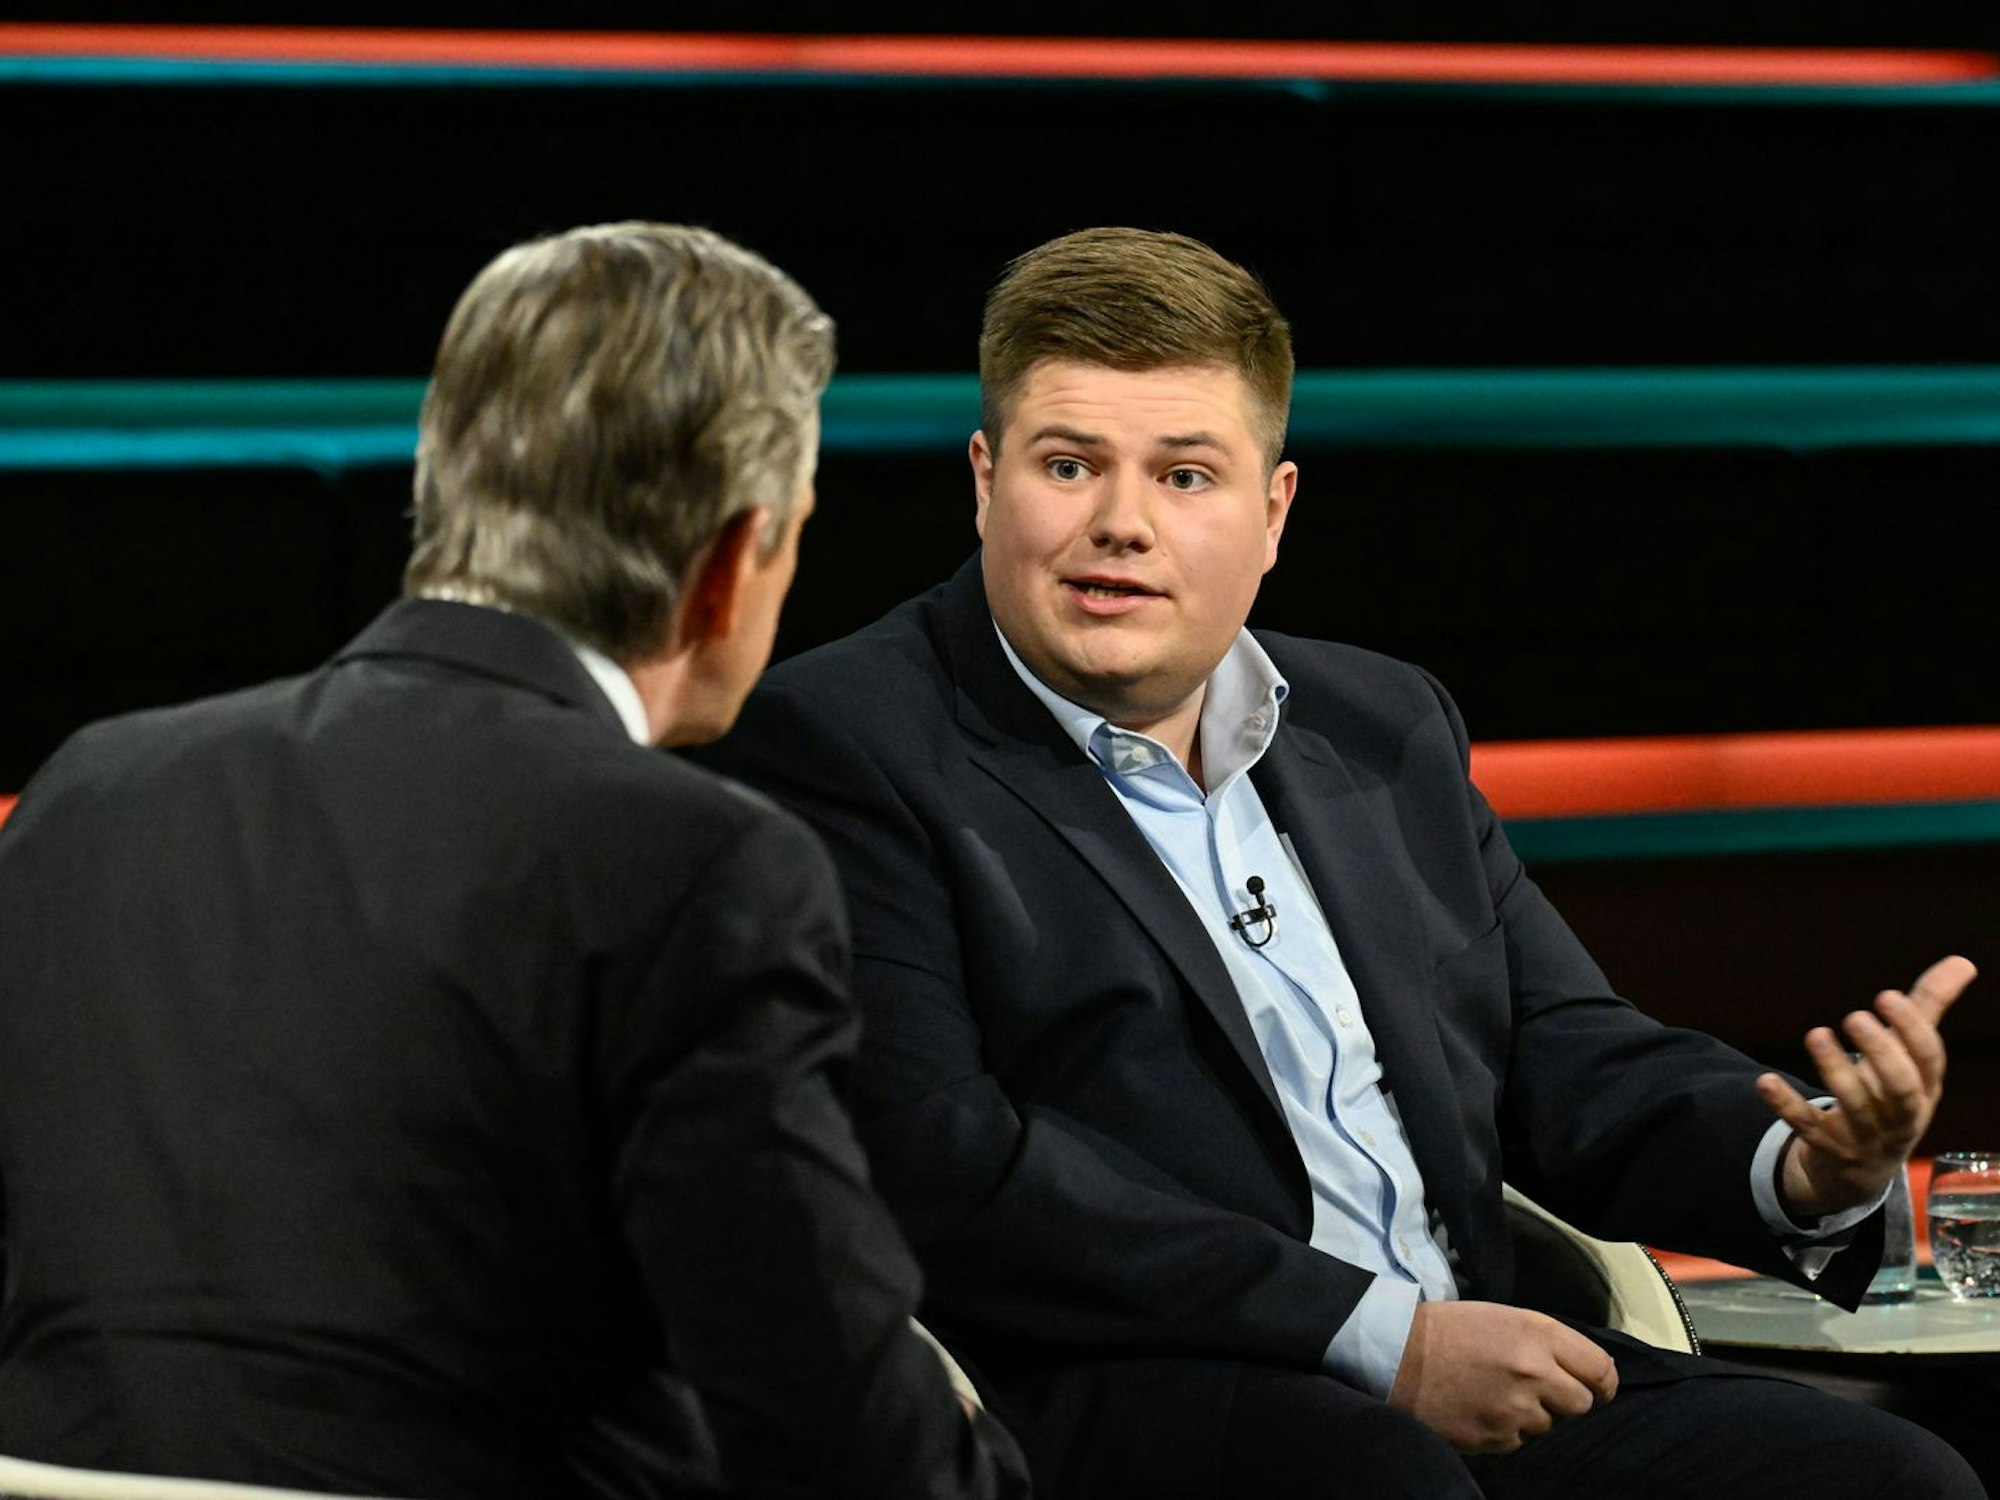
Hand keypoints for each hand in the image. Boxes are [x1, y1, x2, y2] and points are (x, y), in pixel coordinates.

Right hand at [1386, 1301, 1616, 1452]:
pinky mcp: (1496, 1437)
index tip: (1597, 1388)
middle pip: (1582, 1403)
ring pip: (1549, 1425)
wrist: (1396, 1354)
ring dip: (1532, 1414)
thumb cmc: (1451, 1330)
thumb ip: (1546, 1342)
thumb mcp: (1505, 1317)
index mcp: (1538, 1334)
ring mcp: (1515, 1409)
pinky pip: (1519, 1441)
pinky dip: (1506, 1429)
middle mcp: (1534, 1372)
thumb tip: (1578, 1373)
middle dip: (1565, 1399)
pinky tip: (1481, 1408)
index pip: (1600, 1369)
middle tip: (1538, 1389)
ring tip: (1498, 1394)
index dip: (1603, 1383)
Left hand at [1756, 955, 1977, 1219]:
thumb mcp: (1912, 1060)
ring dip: (1835, 1071)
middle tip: (1855, 1017)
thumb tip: (1963, 960)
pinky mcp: (1827, 1147)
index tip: (1887, 996)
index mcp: (1925, 1088)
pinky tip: (1764, 1080)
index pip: (1928, 1060)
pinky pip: (1807, 1128)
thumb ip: (1928, 1008)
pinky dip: (1786, 1106)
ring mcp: (1865, 1136)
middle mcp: (1901, 1115)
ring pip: (1856, 1107)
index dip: (1912, 1030)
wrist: (1861, 1170)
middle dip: (1882, 1053)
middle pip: (1901, 1089)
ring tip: (1816, 1034)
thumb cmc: (1891, 1096)